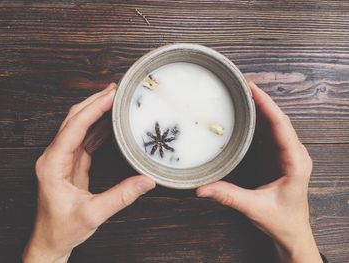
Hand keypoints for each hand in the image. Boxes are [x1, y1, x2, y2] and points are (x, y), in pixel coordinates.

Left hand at [23, 83, 155, 262]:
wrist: (50, 240)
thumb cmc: (62, 229)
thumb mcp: (93, 214)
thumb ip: (121, 196)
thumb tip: (146, 181)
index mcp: (52, 164)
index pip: (74, 127)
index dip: (94, 109)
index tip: (111, 96)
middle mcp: (55, 157)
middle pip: (74, 119)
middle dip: (94, 102)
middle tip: (115, 90)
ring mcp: (63, 159)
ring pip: (79, 126)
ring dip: (97, 111)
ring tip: (115, 100)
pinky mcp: (72, 163)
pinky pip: (86, 138)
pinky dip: (99, 127)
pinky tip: (112, 122)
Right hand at [196, 81, 321, 262]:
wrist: (292, 231)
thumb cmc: (282, 220)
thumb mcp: (254, 208)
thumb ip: (228, 196)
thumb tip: (202, 188)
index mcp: (295, 162)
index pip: (282, 126)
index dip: (267, 105)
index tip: (252, 88)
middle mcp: (295, 154)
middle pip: (279, 119)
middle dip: (262, 100)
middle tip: (242, 85)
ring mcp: (288, 154)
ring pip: (276, 123)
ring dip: (261, 107)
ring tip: (243, 93)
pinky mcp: (280, 157)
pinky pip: (271, 132)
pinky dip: (260, 120)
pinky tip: (247, 114)